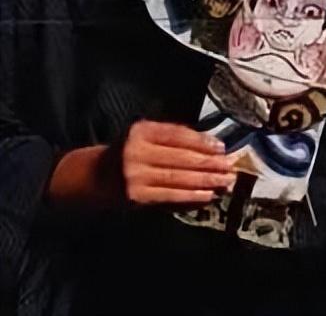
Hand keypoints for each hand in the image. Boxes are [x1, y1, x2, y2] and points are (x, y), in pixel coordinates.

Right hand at [121, 120, 235, 204]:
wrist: (92, 177)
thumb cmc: (127, 154)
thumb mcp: (144, 137)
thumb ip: (171, 139)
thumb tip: (211, 147)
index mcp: (141, 130)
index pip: (178, 135)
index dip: (202, 141)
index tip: (221, 147)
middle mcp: (137, 150)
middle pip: (181, 157)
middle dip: (209, 163)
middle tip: (231, 167)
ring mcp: (135, 175)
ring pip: (178, 177)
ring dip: (205, 181)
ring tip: (224, 182)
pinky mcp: (135, 196)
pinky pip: (169, 196)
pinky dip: (190, 196)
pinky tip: (207, 195)